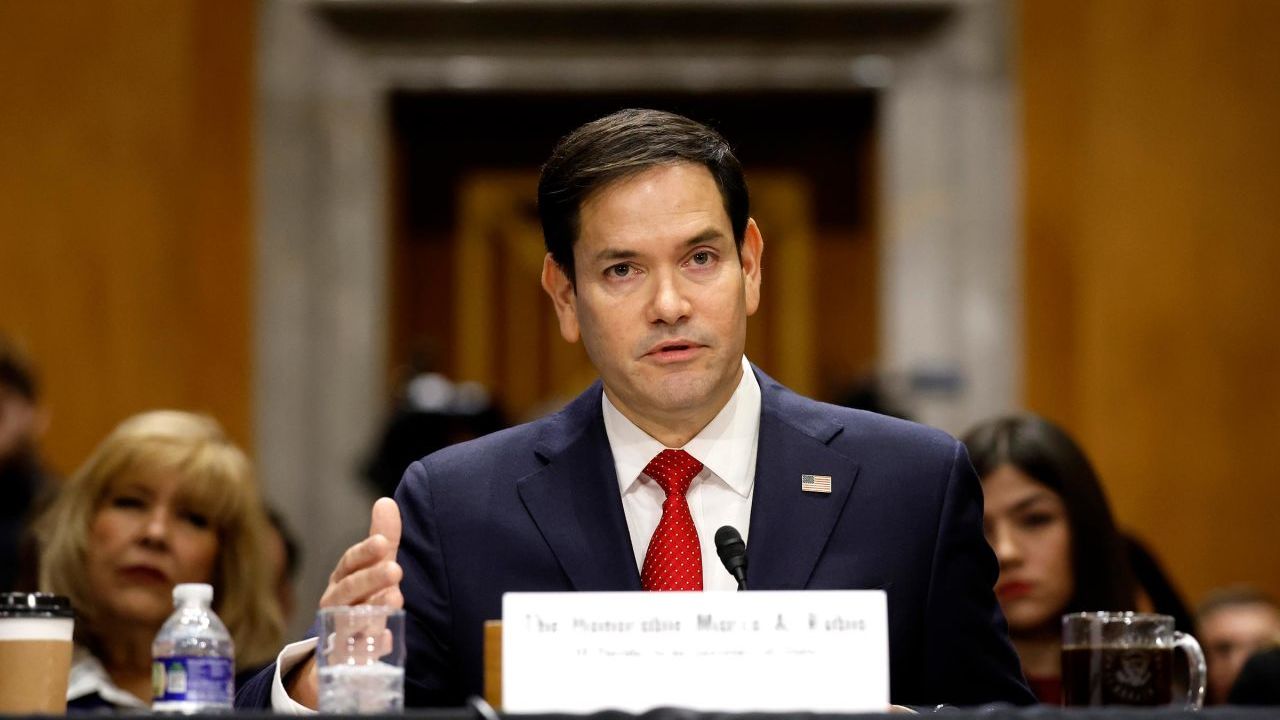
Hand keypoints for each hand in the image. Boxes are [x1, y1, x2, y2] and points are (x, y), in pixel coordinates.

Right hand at [287, 498, 402, 707]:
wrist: (332, 655)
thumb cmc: (357, 601)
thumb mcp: (369, 570)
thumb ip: (381, 539)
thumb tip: (386, 501)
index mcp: (341, 581)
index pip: (348, 564)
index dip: (364, 552)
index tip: (382, 543)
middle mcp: (334, 605)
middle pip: (348, 591)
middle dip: (369, 580)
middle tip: (395, 569)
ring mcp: (337, 633)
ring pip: (350, 621)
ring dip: (371, 610)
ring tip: (395, 599)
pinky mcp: (344, 660)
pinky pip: (355, 655)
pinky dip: (371, 647)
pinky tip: (387, 638)